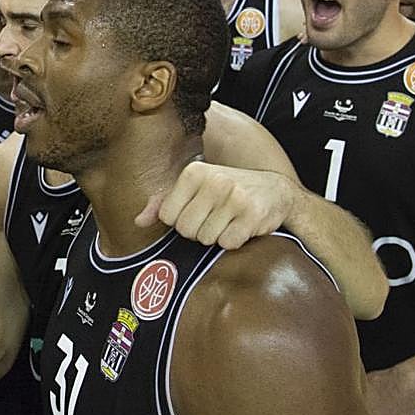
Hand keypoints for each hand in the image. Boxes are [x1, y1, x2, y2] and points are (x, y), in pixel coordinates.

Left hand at [135, 161, 297, 249]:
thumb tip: (138, 222)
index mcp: (194, 172)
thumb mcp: (195, 189)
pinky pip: (227, 243)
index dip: (181, 221)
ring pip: (206, 238)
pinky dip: (233, 241)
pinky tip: (242, 226)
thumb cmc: (228, 191)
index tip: (198, 212)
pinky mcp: (252, 215)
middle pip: (185, 229)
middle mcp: (213, 181)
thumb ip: (164, 203)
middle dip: (198, 231)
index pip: (167, 215)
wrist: (276, 191)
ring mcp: (234, 197)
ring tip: (229, 220)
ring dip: (216, 236)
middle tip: (214, 219)